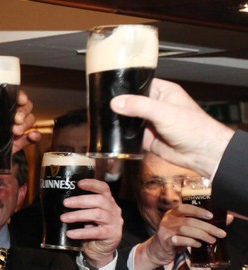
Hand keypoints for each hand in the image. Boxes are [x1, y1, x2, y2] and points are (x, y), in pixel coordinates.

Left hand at [0, 90, 40, 188]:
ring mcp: (9, 131)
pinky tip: (32, 136)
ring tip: (16, 132)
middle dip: (23, 112)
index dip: (19, 96)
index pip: (10, 98)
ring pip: (27, 121)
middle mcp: (3, 118)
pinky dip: (34, 136)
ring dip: (27, 124)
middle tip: (16, 120)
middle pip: (23, 108)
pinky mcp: (13, 145)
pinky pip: (28, 138)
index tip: (20, 100)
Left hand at [61, 179, 120, 268]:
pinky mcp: (112, 235)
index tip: (79, 183)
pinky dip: (82, 232)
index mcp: (108, 202)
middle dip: (81, 200)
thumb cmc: (91, 230)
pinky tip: (71, 233)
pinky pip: (96, 232)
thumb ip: (80, 207)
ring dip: (79, 215)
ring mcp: (115, 222)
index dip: (92, 184)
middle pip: (100, 200)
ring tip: (64, 218)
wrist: (99, 251)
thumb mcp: (86, 216)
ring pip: (98, 214)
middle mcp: (114, 210)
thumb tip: (59, 200)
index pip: (104, 188)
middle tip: (65, 203)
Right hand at [109, 79, 234, 178]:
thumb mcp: (164, 112)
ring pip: (128, 119)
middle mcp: (155, 105)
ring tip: (102, 119)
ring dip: (119, 121)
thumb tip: (116, 102)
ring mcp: (149, 122)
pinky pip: (129, 135)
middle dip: (119, 105)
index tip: (108, 89)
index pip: (139, 84)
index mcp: (162, 92)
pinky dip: (122, 136)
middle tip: (101, 106)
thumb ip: (139, 106)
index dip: (125, 85)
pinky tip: (112, 135)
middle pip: (131, 102)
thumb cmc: (193, 128)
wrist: (200, 154)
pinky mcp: (146, 137)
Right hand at [133, 204, 226, 269]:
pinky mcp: (165, 241)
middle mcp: (167, 220)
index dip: (198, 211)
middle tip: (220, 233)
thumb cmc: (174, 238)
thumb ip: (204, 223)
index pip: (185, 208)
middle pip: (189, 221)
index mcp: (173, 213)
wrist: (156, 251)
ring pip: (185, 230)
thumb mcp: (186, 229)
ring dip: (201, 235)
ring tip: (212, 240)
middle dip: (207, 227)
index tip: (211, 216)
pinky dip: (191, 242)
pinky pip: (180, 240)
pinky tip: (198, 244)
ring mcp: (165, 231)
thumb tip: (228, 218)